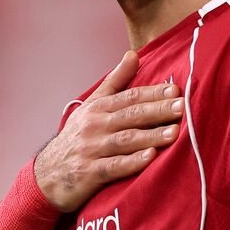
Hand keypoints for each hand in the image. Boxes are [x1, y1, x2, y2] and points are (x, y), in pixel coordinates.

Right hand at [34, 51, 182, 212]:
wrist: (47, 175)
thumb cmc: (77, 137)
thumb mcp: (92, 105)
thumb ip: (115, 81)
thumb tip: (133, 54)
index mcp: (98, 108)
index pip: (130, 97)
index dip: (153, 93)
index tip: (176, 90)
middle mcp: (94, 125)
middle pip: (130, 115)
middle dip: (157, 110)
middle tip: (182, 106)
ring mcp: (91, 149)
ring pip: (125, 140)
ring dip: (150, 136)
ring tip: (174, 133)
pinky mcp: (89, 173)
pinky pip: (114, 166)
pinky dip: (132, 162)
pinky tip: (151, 158)